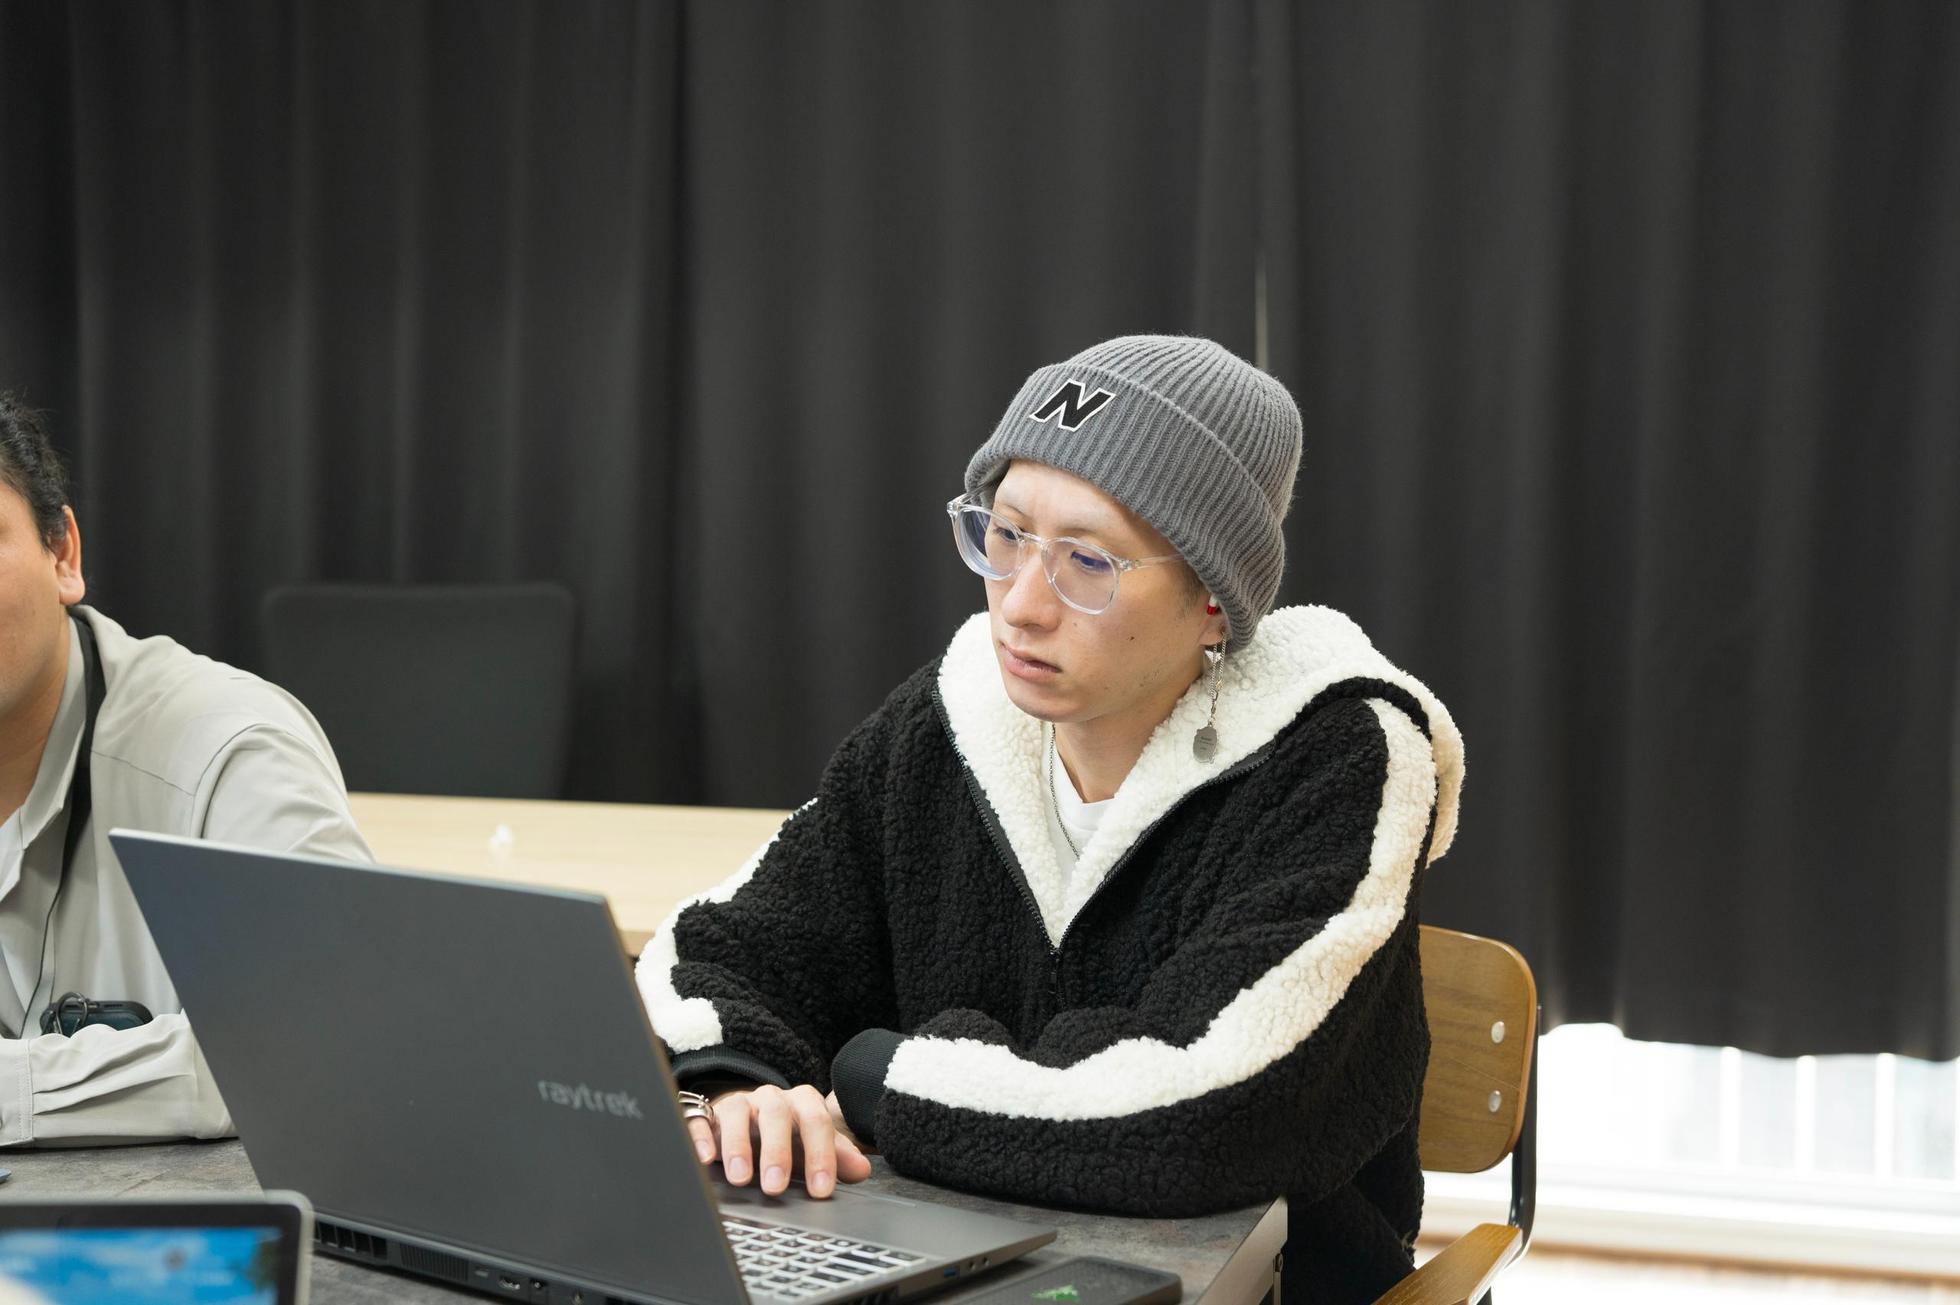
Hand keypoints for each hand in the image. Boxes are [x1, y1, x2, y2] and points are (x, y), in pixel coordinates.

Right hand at [686, 1083, 871, 1197]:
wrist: (749, 1117)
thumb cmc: (786, 1136)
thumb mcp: (811, 1145)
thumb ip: (837, 1155)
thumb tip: (862, 1169)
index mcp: (801, 1103)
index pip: (816, 1122)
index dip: (821, 1155)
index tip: (821, 1189)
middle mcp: (770, 1099)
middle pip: (776, 1114)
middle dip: (777, 1152)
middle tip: (776, 1188)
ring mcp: (738, 1103)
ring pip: (738, 1113)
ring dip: (738, 1145)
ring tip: (740, 1179)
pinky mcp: (708, 1113)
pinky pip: (701, 1117)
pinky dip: (701, 1137)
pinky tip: (705, 1159)